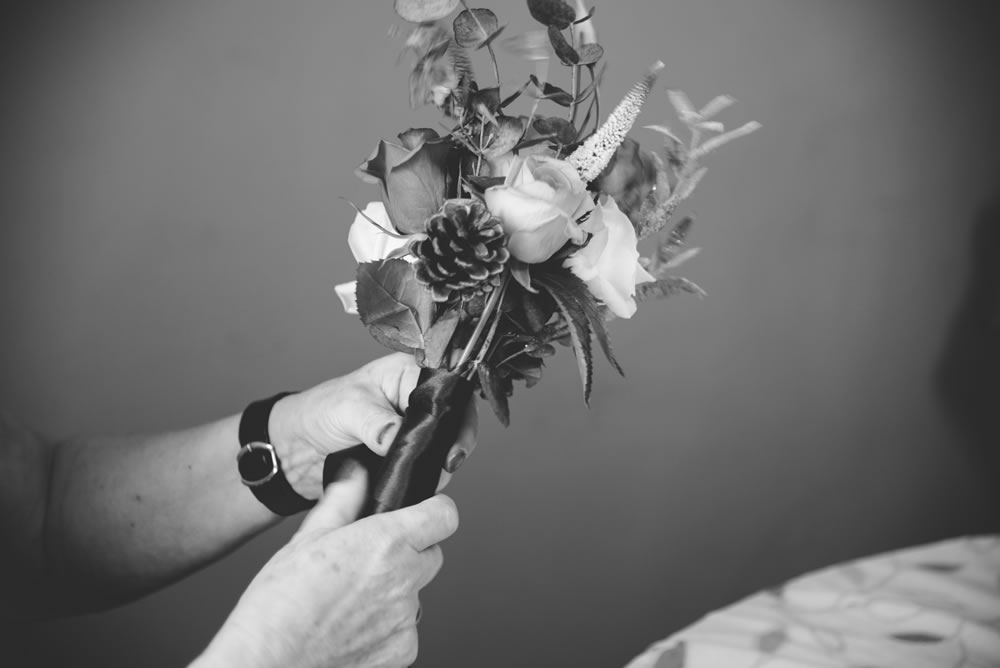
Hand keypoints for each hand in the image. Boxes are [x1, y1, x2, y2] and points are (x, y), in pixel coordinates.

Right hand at [192, 465, 458, 667]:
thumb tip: (356, 473)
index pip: (444, 515)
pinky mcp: (401, 653)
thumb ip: (342, 500)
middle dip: (409, 552)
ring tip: (348, 600)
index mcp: (386, 544)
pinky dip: (385, 628)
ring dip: (393, 592)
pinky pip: (404, 631)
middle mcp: (403, 581)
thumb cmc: (278, 608)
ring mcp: (405, 621)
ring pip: (414, 595)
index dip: (433, 510)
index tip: (421, 512)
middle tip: (369, 560)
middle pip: (431, 554)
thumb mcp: (306, 539)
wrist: (267, 666)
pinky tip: (350, 627)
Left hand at [269, 353, 477, 498]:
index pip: (448, 386)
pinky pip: (428, 461)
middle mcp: (414, 396)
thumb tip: (401, 440)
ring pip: (444, 442)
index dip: (459, 412)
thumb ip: (377, 424)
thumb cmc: (319, 412)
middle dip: (456, 441)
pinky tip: (422, 483)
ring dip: (441, 461)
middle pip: (455, 416)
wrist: (297, 447)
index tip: (455, 440)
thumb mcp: (348, 411)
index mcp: (406, 372)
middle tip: (448, 463)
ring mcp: (413, 424)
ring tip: (432, 477)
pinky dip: (428, 473)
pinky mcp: (407, 450)